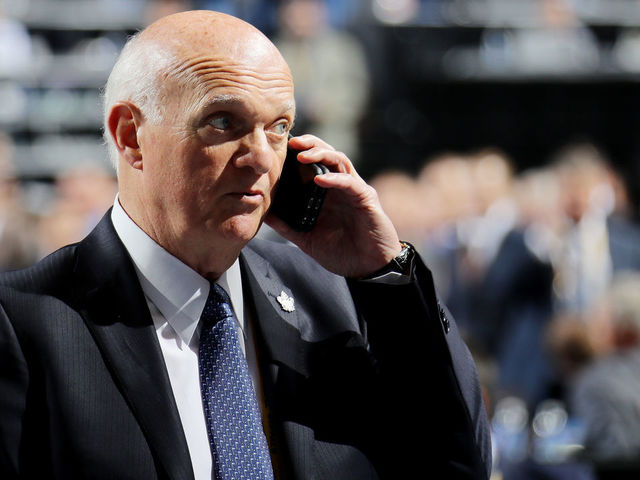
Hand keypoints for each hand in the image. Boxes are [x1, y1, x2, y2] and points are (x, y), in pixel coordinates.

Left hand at [265, 135, 401, 277]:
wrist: (369, 268)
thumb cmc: (342, 252)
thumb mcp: (307, 239)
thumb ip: (287, 226)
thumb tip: (264, 214)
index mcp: (327, 192)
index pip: (314, 163)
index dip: (300, 152)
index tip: (280, 149)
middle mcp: (341, 186)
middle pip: (327, 154)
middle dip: (311, 144)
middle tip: (292, 142)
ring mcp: (354, 190)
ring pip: (340, 160)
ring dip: (322, 154)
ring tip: (302, 156)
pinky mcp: (366, 199)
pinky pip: (350, 183)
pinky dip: (335, 179)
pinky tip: (320, 180)